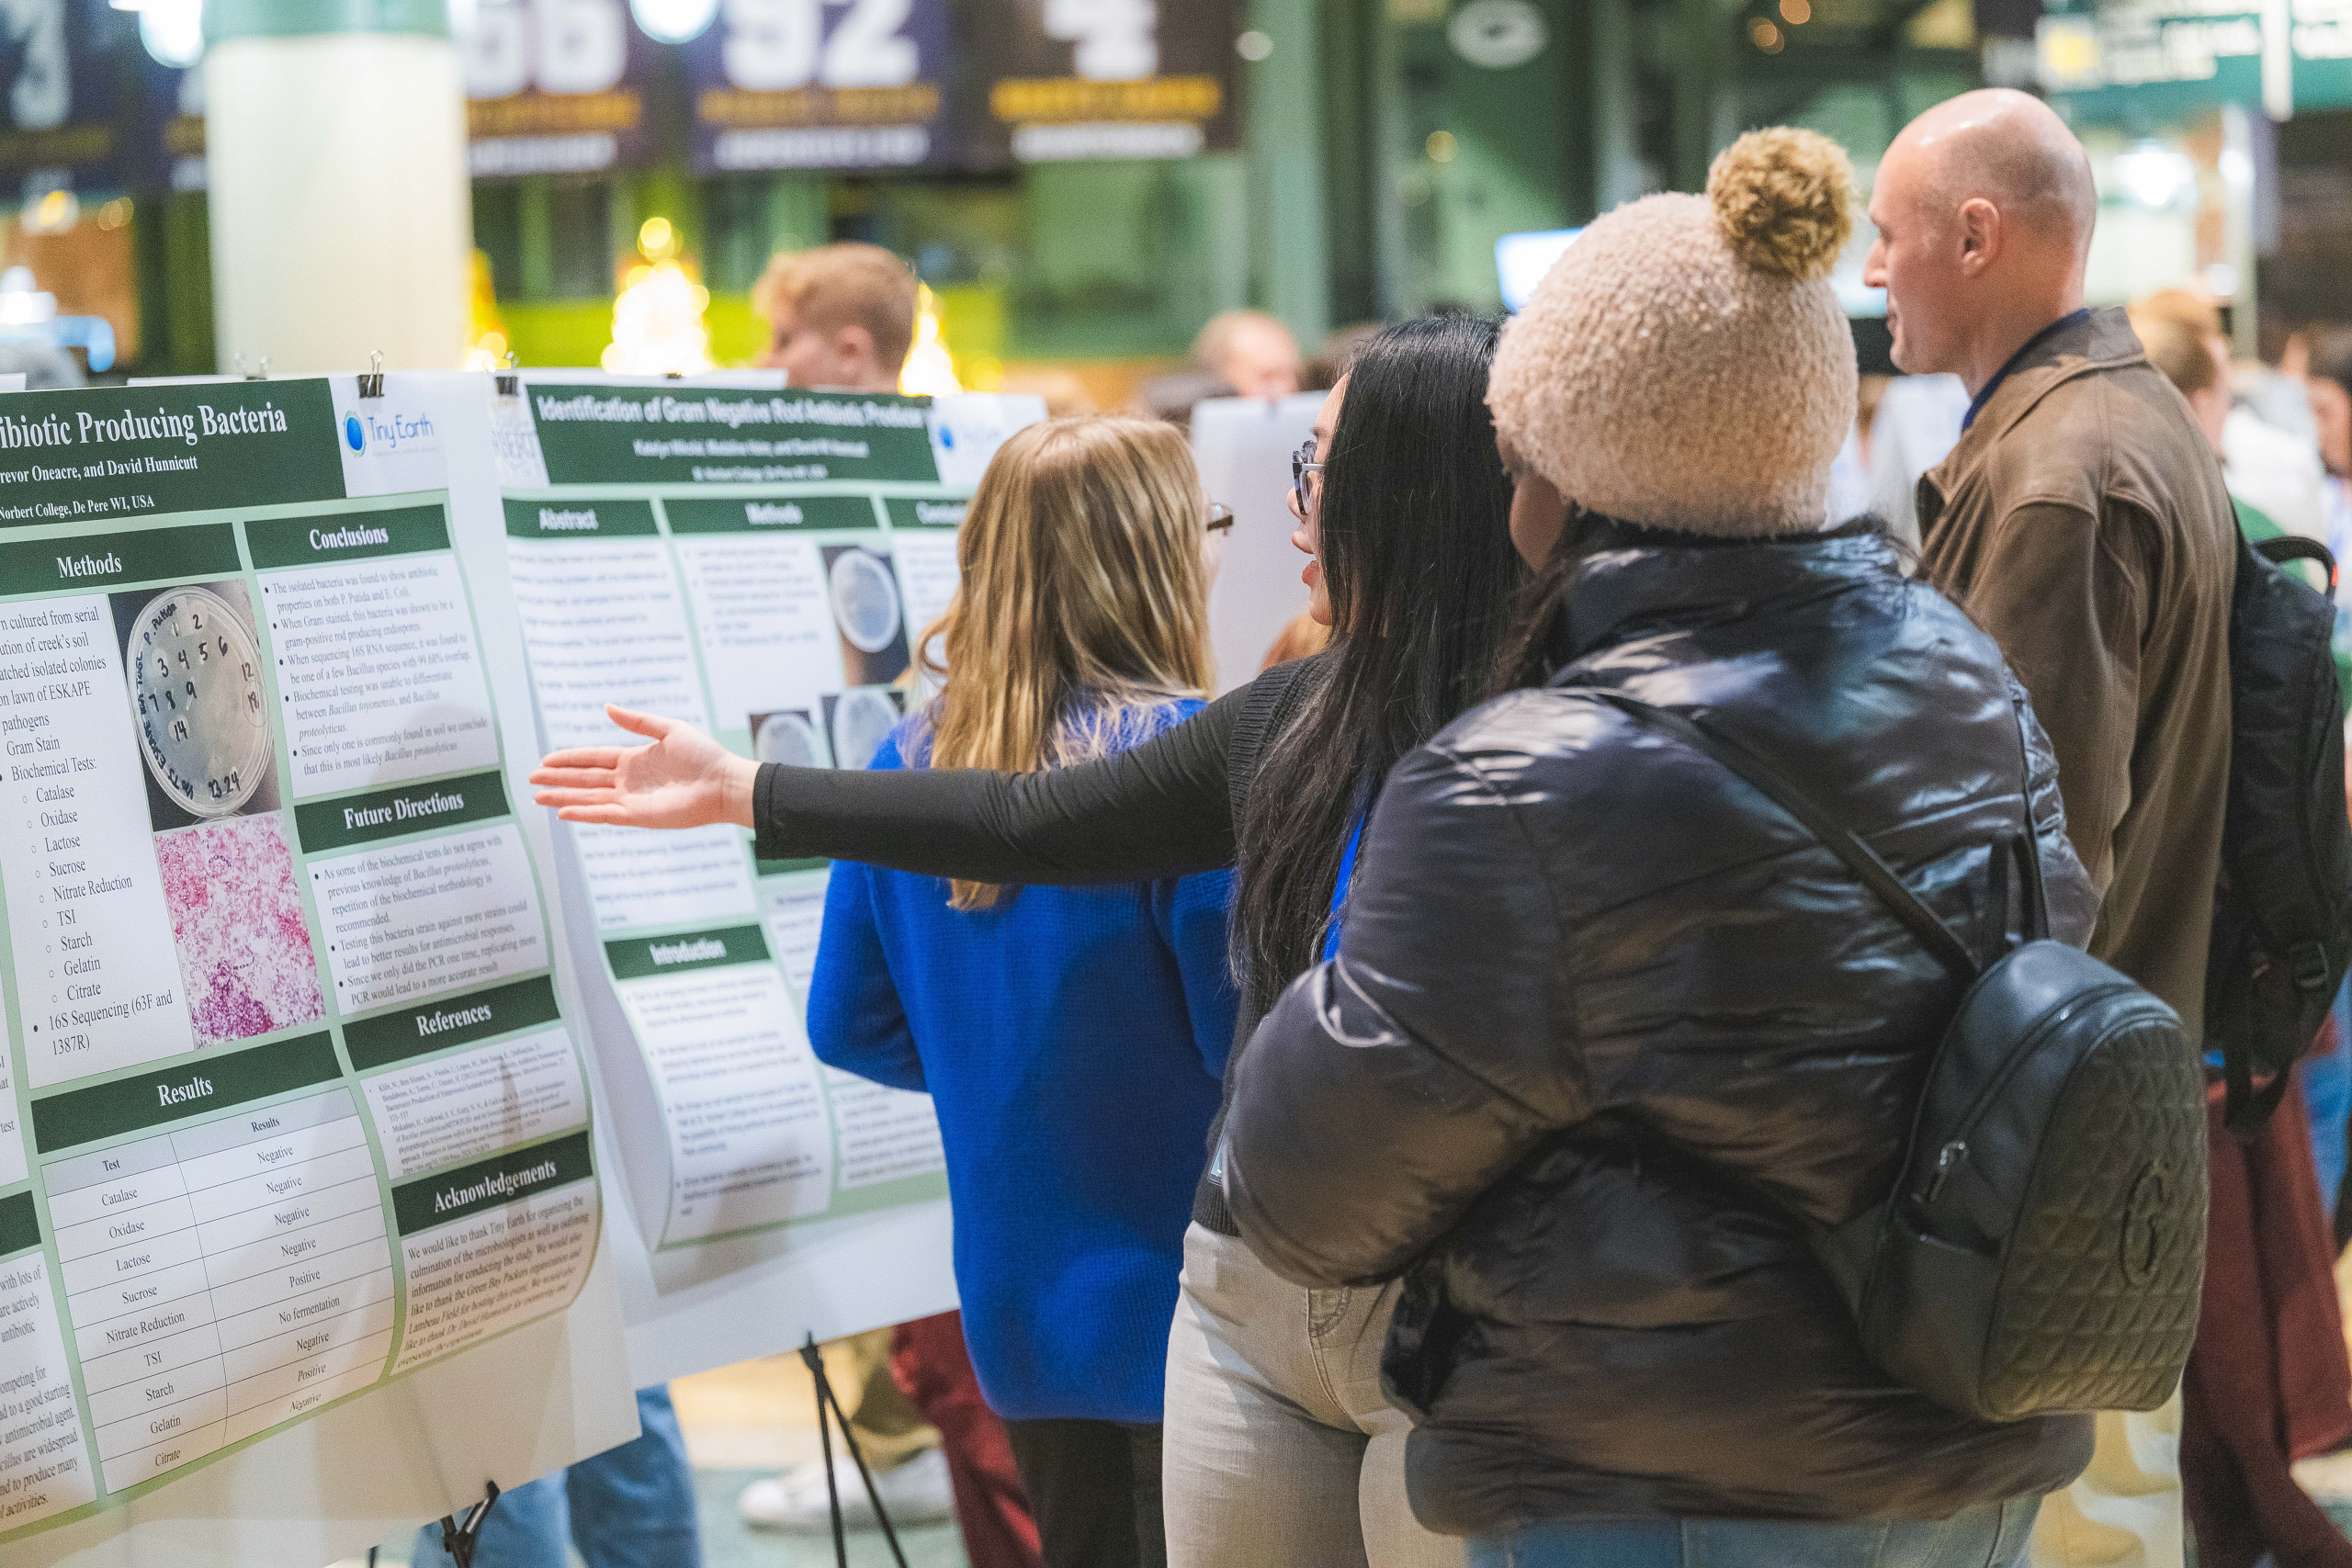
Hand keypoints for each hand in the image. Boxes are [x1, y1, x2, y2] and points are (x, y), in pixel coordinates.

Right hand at [530, 706, 756, 829]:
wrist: (724, 783)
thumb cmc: (704, 756)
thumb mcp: (669, 730)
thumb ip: (637, 721)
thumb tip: (607, 707)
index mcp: (634, 759)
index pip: (593, 758)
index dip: (569, 759)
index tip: (546, 759)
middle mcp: (629, 781)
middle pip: (585, 779)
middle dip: (558, 779)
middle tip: (531, 779)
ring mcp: (632, 800)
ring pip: (589, 798)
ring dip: (563, 797)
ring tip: (537, 797)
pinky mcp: (639, 816)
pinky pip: (605, 815)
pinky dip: (584, 813)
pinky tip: (563, 811)